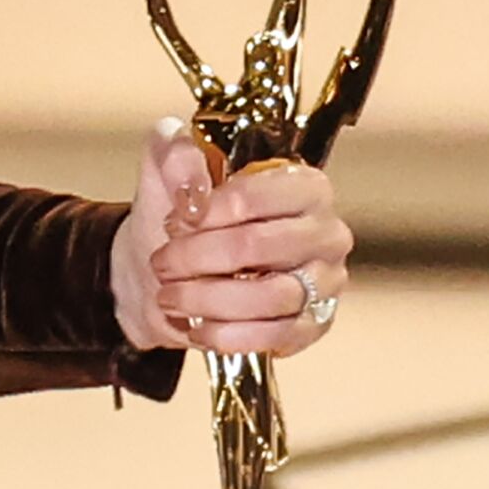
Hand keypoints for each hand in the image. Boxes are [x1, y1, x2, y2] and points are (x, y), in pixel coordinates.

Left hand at [111, 117, 352, 357]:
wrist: (167, 274)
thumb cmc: (182, 218)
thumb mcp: (167, 169)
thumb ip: (176, 152)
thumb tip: (191, 180)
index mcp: (302, 184)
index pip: (256, 195)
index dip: (207, 210)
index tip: (177, 218)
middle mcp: (324, 231)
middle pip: (259, 246)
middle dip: (197, 257)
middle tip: (164, 261)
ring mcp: (324, 281)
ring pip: (269, 296)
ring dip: (206, 298)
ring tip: (171, 295)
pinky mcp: (312, 325)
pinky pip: (275, 336)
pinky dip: (227, 335)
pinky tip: (198, 326)